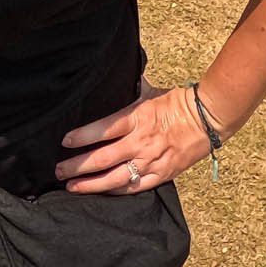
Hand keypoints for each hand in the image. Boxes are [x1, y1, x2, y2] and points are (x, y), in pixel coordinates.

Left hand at [55, 84, 209, 194]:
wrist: (206, 119)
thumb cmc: (175, 102)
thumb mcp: (148, 90)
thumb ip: (127, 87)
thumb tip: (111, 73)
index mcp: (136, 118)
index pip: (103, 129)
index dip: (82, 136)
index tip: (65, 141)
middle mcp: (140, 142)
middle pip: (103, 158)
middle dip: (78, 165)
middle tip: (59, 169)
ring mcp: (151, 161)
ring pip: (115, 178)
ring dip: (91, 184)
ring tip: (72, 187)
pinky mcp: (161, 174)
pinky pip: (135, 187)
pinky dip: (116, 191)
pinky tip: (100, 193)